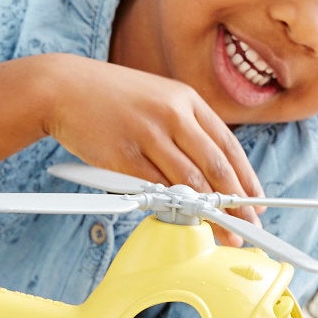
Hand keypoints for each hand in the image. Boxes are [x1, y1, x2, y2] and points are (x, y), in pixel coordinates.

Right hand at [40, 55, 265, 241]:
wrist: (62, 87)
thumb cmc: (111, 98)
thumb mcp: (158, 98)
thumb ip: (184, 128)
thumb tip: (210, 172)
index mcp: (187, 100)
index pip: (227, 145)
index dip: (245, 177)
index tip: (256, 201)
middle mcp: (173, 114)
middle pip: (215, 167)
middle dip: (236, 202)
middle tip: (248, 226)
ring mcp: (148, 134)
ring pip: (189, 182)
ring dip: (208, 212)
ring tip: (221, 230)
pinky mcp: (123, 155)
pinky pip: (155, 188)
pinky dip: (172, 207)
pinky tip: (184, 219)